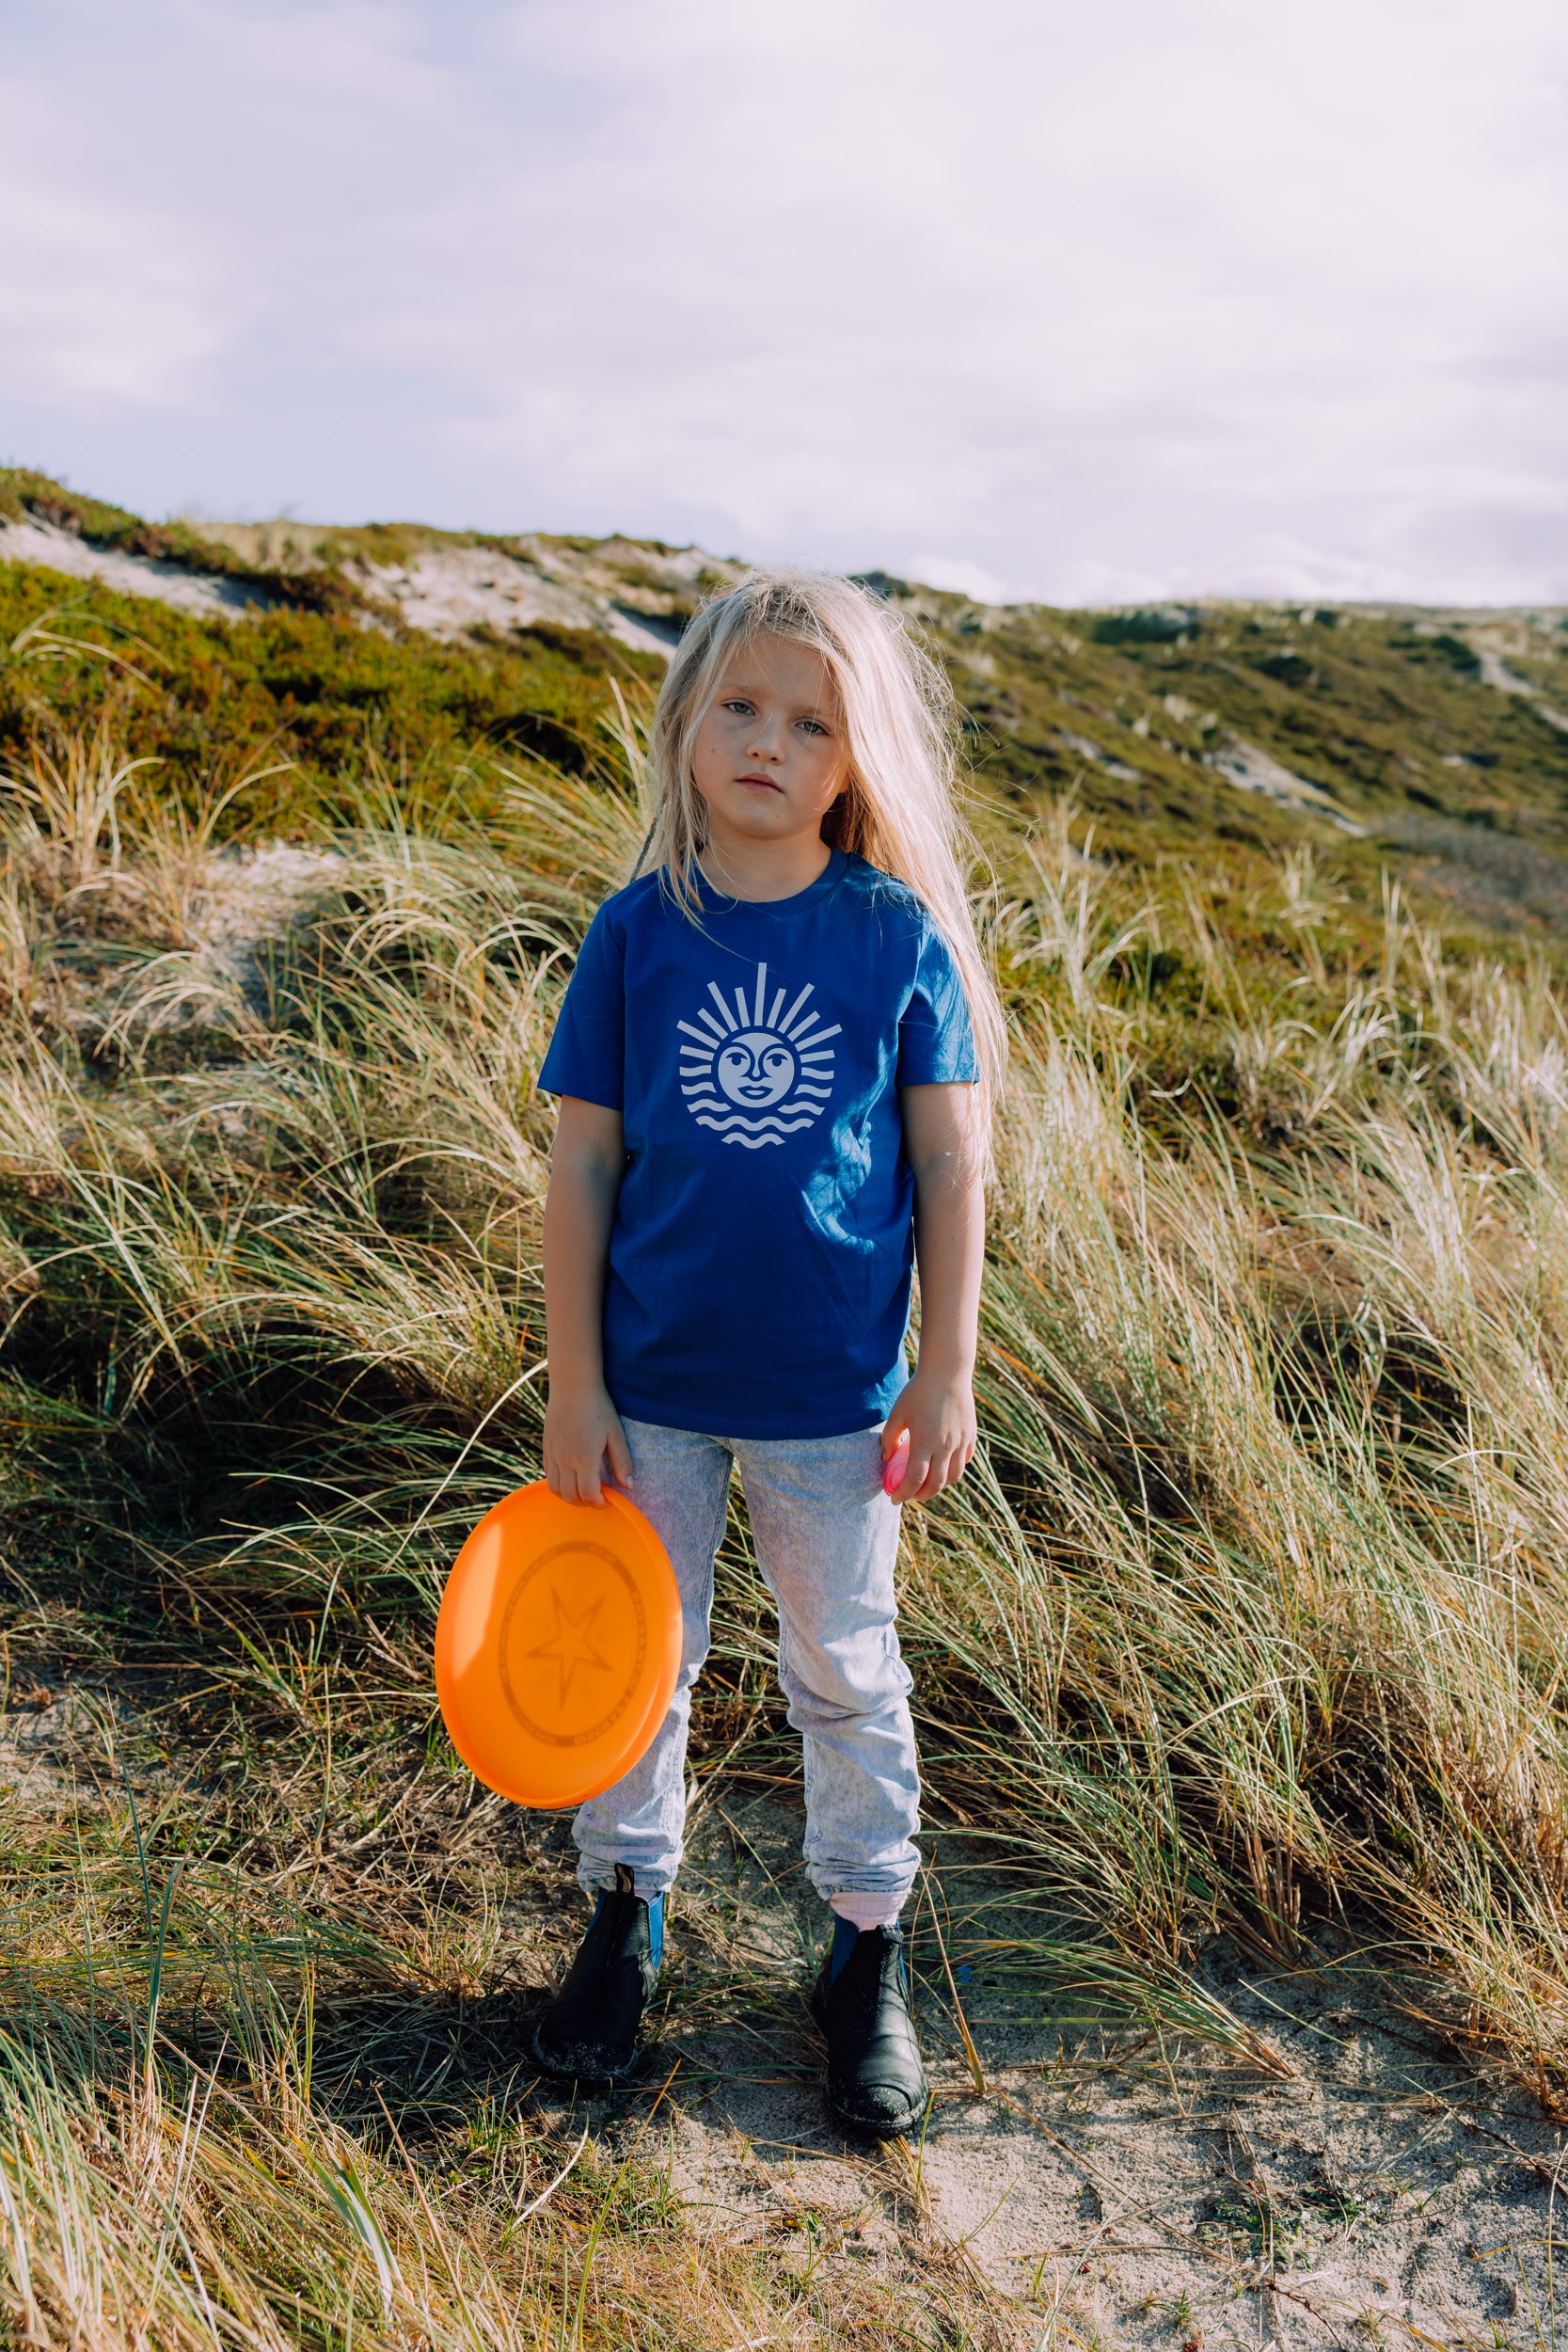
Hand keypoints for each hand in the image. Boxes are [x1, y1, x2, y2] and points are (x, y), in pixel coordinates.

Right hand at [543, 1382, 632, 1505]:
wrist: (573, 1386)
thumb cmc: (598, 1408)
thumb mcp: (616, 1434)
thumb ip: (622, 1462)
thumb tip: (629, 1486)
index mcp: (584, 1458)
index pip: (588, 1494)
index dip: (599, 1503)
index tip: (608, 1499)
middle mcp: (565, 1459)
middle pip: (570, 1496)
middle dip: (585, 1503)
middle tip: (597, 1497)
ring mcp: (553, 1454)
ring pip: (555, 1489)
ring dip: (569, 1496)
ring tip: (583, 1490)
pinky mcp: (546, 1447)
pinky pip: (548, 1474)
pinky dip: (558, 1483)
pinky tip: (571, 1476)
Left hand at [881, 1367, 976, 1502]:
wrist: (947, 1372)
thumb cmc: (918, 1391)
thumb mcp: (897, 1413)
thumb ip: (889, 1438)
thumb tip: (887, 1458)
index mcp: (925, 1442)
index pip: (914, 1480)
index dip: (903, 1493)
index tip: (894, 1498)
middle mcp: (945, 1446)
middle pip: (936, 1484)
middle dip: (921, 1496)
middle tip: (910, 1495)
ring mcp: (960, 1442)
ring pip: (954, 1477)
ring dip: (940, 1486)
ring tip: (927, 1483)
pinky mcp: (970, 1435)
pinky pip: (964, 1461)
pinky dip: (954, 1470)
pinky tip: (943, 1466)